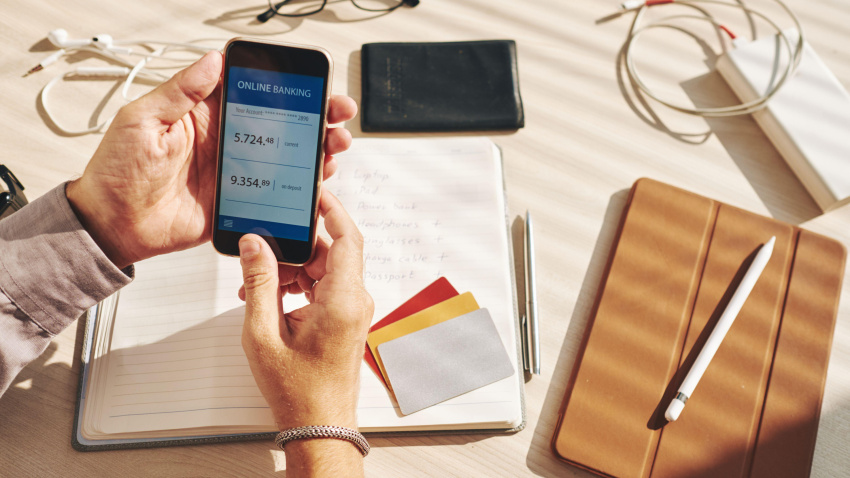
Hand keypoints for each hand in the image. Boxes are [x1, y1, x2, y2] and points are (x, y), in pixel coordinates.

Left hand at [66, 50, 357, 268]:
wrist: (113, 226)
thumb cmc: (117, 173)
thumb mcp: (143, 121)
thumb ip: (180, 92)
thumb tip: (212, 61)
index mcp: (204, 115)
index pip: (253, 91)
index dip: (285, 84)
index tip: (311, 82)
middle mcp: (226, 141)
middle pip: (281, 122)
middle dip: (315, 115)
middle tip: (337, 114)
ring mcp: (235, 172)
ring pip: (286, 155)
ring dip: (316, 148)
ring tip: (334, 145)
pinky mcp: (239, 202)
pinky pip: (277, 192)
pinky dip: (301, 187)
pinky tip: (316, 180)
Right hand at [239, 191, 372, 474]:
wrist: (318, 422)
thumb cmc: (299, 390)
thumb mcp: (264, 332)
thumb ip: (260, 282)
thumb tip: (255, 243)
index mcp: (342, 300)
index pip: (347, 238)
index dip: (332, 209)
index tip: (314, 192)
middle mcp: (354, 301)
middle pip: (329, 251)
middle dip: (295, 246)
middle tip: (262, 248)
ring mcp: (352, 309)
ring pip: (324, 268)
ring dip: (291, 269)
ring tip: (257, 285)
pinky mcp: (345, 317)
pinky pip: (324, 286)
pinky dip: (298, 285)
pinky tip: (270, 297)